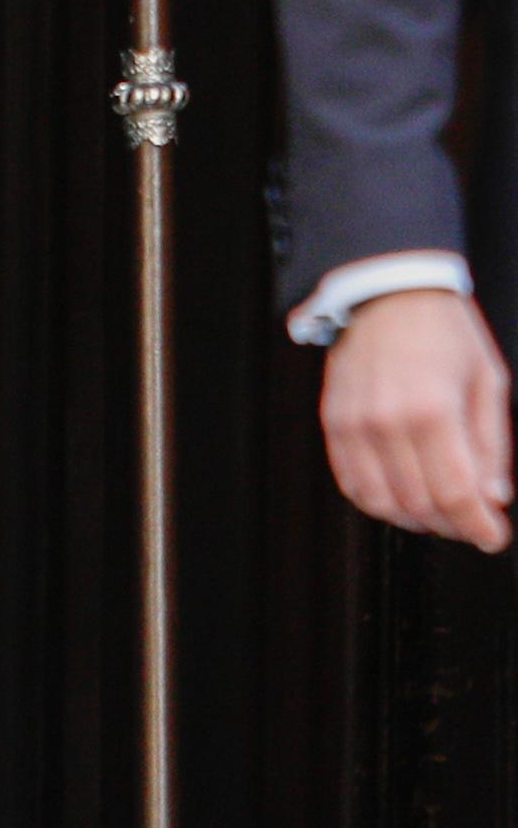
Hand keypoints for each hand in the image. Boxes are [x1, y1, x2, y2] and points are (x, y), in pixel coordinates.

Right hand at [322, 289, 512, 551]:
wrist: (387, 291)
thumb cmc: (444, 330)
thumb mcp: (489, 382)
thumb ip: (492, 445)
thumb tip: (494, 497)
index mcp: (433, 410)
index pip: (457, 493)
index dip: (479, 527)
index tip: (494, 536)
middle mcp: (387, 421)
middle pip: (420, 504)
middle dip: (453, 526)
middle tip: (473, 524)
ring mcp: (354, 422)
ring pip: (381, 501)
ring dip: (414, 519)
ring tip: (438, 513)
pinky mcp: (333, 421)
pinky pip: (349, 480)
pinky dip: (376, 500)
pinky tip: (400, 496)